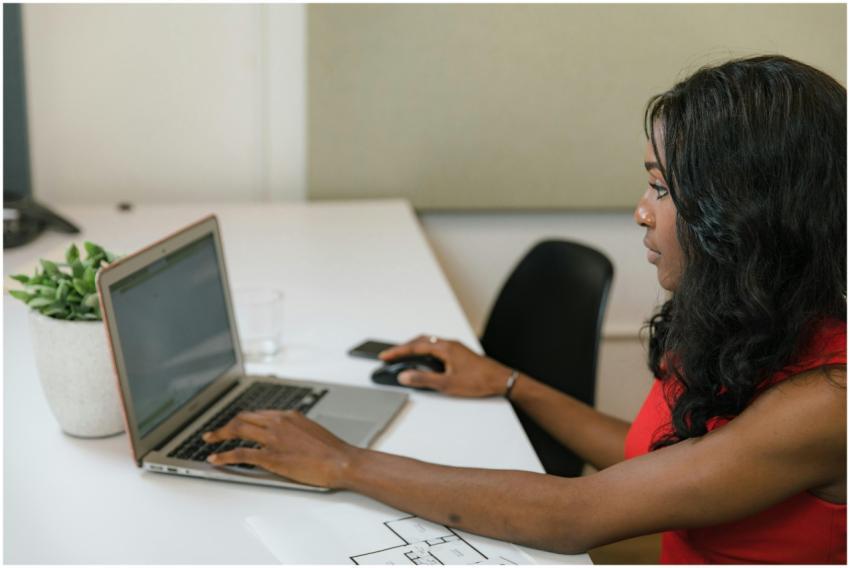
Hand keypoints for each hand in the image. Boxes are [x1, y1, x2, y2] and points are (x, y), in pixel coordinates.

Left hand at [202, 410, 357, 488]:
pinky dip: (224, 456)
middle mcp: (277, 422)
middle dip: (224, 425)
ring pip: (237, 431)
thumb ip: (292, 429)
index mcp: (287, 416)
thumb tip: (283, 435)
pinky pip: (240, 453)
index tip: (232, 425)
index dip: (240, 420)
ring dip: (219, 436)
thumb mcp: (309, 430)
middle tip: (213, 433)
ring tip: (209, 442)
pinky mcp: (271, 457)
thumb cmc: (331, 450)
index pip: (256, 414)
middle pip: (242, 419)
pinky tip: (216, 459)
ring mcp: (273, 439)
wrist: (341, 461)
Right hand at [379, 335, 513, 396]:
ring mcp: (455, 348)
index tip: (385, 356)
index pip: (415, 346)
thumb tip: (405, 376)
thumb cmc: (479, 381)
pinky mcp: (459, 353)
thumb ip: (424, 379)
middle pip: (421, 340)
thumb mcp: (447, 384)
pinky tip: (424, 360)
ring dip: (415, 348)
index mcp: (445, 348)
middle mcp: (449, 344)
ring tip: (403, 357)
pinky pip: (437, 347)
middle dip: (404, 347)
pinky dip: (425, 351)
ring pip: (429, 343)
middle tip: (390, 355)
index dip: (398, 351)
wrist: (501, 380)